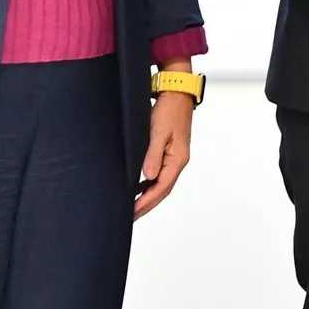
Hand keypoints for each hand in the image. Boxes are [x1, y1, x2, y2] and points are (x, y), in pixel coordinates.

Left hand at [135, 63, 195, 219]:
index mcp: (177, 159)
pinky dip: (148, 183)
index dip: (146, 202)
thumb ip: (153, 155)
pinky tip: (138, 186)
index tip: (132, 212)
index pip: (161, 187)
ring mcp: (174, 156)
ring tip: (133, 207)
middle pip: (162, 189)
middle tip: (130, 216)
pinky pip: (159, 173)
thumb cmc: (169, 109)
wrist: (176, 92)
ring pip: (160, 183)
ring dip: (147, 196)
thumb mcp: (159, 131)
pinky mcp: (169, 151)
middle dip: (146, 204)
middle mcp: (177, 161)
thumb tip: (147, 177)